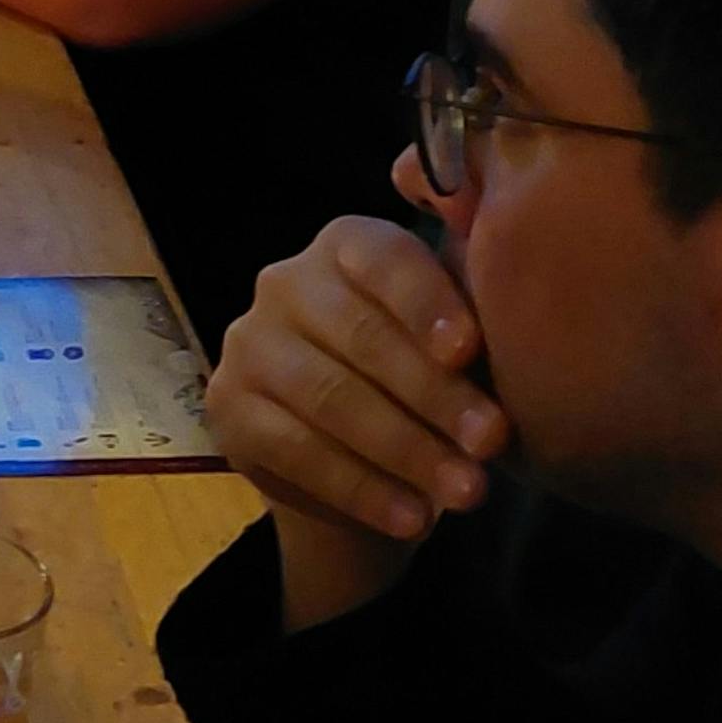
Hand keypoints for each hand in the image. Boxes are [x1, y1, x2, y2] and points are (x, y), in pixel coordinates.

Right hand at [206, 211, 511, 625]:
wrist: (366, 460)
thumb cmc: (429, 375)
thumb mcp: (460, 325)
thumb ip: (475, 272)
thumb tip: (488, 203)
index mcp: (346, 245)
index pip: (383, 261)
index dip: (426, 304)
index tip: (469, 352)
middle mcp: (285, 282)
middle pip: (360, 336)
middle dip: (434, 394)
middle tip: (493, 443)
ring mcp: (247, 345)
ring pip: (329, 397)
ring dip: (405, 450)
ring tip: (466, 491)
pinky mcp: (228, 409)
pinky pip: (296, 450)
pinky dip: (361, 489)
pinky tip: (413, 518)